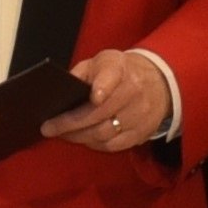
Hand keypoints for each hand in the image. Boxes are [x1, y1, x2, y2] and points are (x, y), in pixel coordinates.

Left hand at [45, 51, 180, 151]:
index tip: (94, 96)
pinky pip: (113, 145)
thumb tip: (59, 94)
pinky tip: (83, 139)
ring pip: (104, 133)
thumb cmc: (120, 72)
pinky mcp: (142, 133)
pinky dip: (94, 144)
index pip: (111, 76)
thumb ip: (81, 73)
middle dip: (70, 124)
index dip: (103, 87)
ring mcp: (140, 115)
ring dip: (79, 137)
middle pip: (100, 113)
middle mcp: (133, 91)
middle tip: (49, 128)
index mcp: (119, 68)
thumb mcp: (101, 62)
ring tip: (62, 135)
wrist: (158, 83)